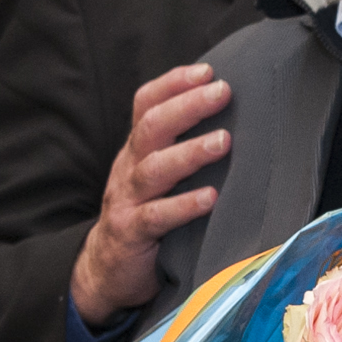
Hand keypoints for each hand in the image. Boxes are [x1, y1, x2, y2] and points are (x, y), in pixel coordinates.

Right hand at [70, 64, 231, 325]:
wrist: (106, 270)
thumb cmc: (145, 216)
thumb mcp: (157, 177)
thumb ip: (181, 150)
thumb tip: (235, 121)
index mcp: (136, 150)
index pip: (146, 104)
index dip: (173, 83)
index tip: (208, 70)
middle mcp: (128, 168)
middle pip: (151, 127)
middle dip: (188, 105)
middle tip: (223, 92)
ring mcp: (127, 200)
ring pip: (154, 168)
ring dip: (190, 152)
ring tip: (223, 142)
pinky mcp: (131, 233)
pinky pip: (156, 216)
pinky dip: (183, 205)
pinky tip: (210, 198)